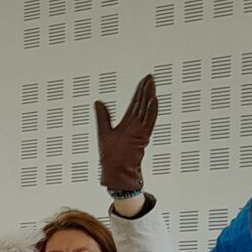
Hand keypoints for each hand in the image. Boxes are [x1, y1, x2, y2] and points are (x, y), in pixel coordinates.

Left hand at [94, 74, 158, 195]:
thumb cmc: (112, 158)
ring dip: (149, 97)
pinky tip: (153, 100)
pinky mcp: (141, 138)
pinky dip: (151, 111)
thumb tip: (98, 102)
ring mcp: (139, 131)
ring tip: (152, 83)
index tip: (144, 80)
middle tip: (151, 77)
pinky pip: (148, 122)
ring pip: (146, 110)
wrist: (116, 174)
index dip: (139, 91)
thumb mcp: (104, 132)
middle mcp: (135, 126)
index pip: (135, 103)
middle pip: (142, 104)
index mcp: (128, 124)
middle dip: (146, 90)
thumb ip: (102, 117)